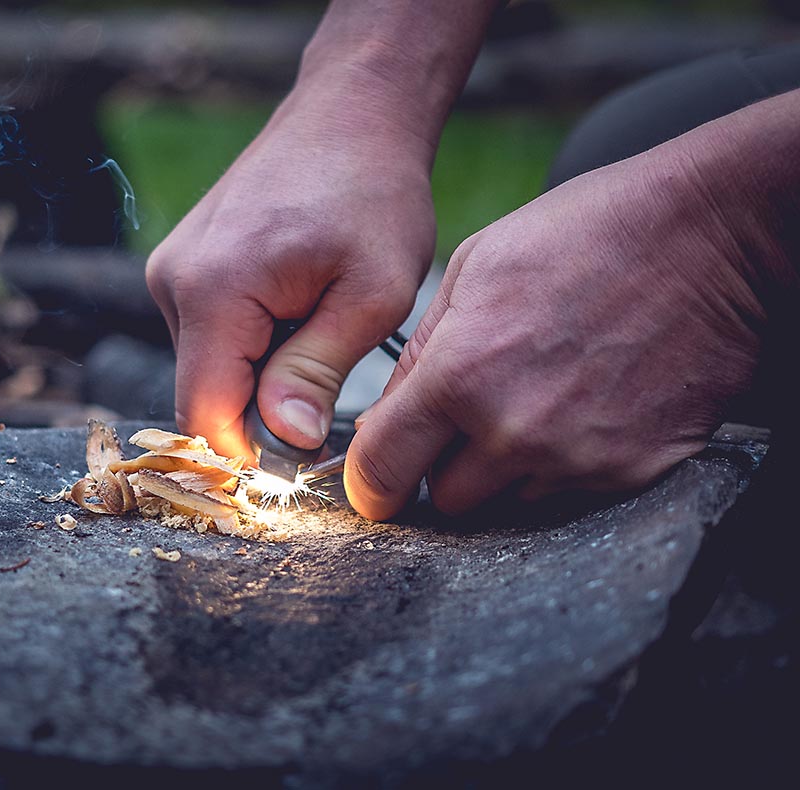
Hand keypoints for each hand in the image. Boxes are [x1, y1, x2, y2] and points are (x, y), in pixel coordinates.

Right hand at [146, 75, 435, 458]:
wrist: (349, 113)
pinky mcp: (181, 267)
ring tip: (318, 328)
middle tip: (331, 382)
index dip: (250, 455)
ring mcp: (170, 271)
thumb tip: (282, 441)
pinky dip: (251, 345)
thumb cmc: (372, 194)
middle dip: (261, 412)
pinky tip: (297, 309)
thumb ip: (317, 371)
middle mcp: (173, 281)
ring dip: (259, 375)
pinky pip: (207, 337)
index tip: (305, 459)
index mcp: (214, 290)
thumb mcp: (371, 294)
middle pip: (203, 395)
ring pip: (207, 369)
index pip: (204, 415)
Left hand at [346, 147, 766, 518]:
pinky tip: (582, 405)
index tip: (376, 482)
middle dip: (446, 466)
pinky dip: (564, 463)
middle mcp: (514, 432)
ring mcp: (577, 459)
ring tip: (540, 396)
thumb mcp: (472, 267)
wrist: (713, 238)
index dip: (370, 482)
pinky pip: (568, 494)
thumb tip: (384, 418)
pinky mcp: (632, 472)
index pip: (382, 470)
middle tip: (473, 416)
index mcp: (460, 375)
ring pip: (508, 501)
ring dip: (507, 467)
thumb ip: (420, 353)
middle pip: (447, 498)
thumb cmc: (587, 235)